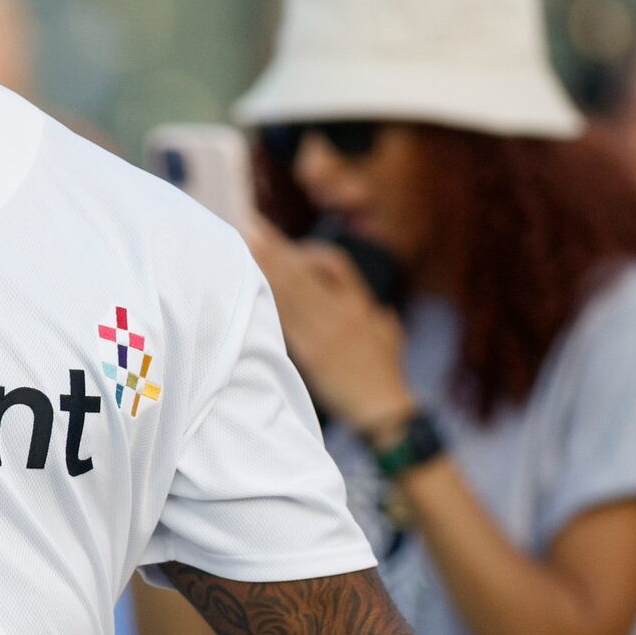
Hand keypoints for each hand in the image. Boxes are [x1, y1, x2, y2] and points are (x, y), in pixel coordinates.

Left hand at [243, 223, 415, 435]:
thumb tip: (374, 310)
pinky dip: (268, 300)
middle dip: (276, 247)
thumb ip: (380, 320)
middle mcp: (342, 311)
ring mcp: (326, 330)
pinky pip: (285, 319)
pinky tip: (251, 287)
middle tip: (250, 224)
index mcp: (360, 305)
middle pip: (303, 270)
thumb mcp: (390, 338)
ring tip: (244, 242)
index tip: (289, 248)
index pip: (335, 263)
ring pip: (291, 289)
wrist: (384, 410)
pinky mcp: (312, 352)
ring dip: (266, 264)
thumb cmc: (387, 376)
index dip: (310, 252)